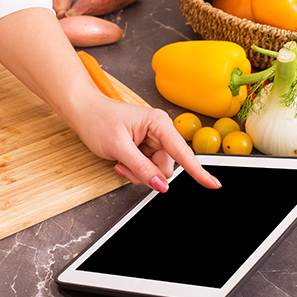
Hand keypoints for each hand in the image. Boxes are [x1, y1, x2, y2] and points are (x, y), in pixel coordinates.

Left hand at [0, 7, 218, 190]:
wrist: (82, 111)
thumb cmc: (97, 120)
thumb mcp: (118, 147)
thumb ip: (141, 167)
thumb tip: (161, 185)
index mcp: (159, 124)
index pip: (182, 152)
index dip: (198, 171)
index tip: (213, 185)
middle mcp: (160, 131)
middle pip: (166, 167)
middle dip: (146, 173)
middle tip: (122, 166)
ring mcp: (153, 141)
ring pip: (155, 171)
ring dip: (137, 173)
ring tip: (118, 161)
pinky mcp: (145, 148)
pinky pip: (147, 169)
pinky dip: (133, 170)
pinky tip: (119, 161)